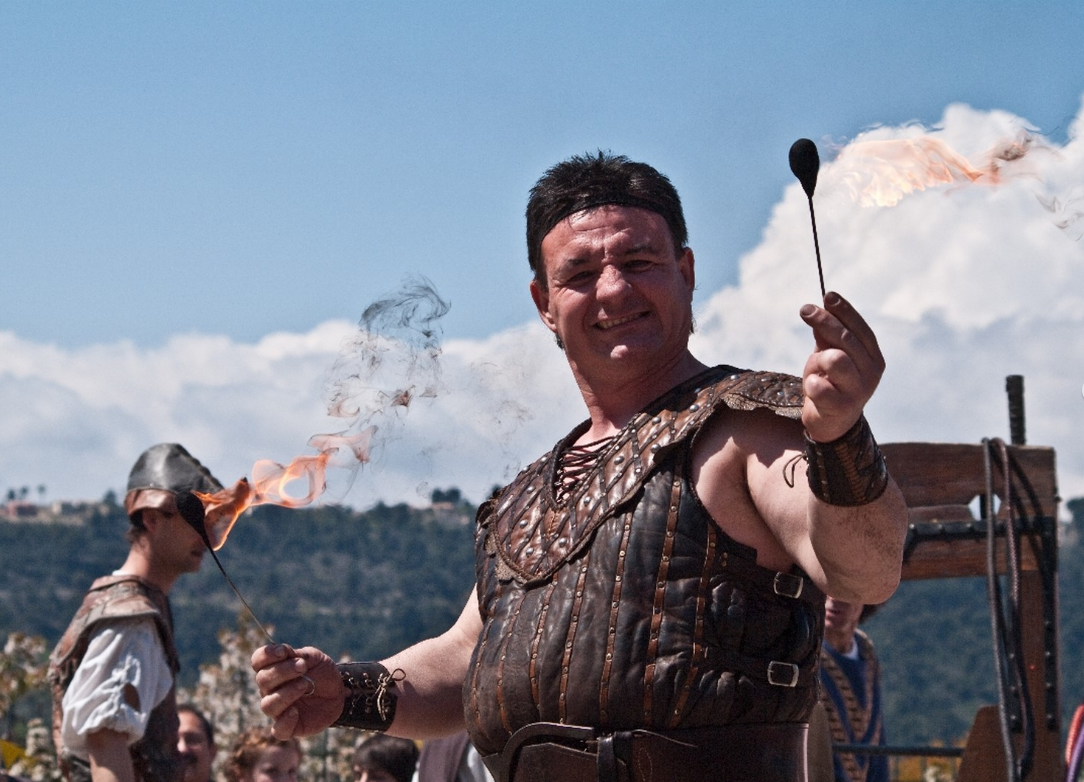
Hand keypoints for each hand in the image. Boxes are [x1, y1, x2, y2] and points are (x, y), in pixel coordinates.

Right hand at [251, 644, 342, 738]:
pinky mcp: (288, 727)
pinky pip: (278, 729)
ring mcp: (278, 709)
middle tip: (302, 667)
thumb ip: (300, 655)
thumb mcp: (315, 658)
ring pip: (268, 704)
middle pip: (263, 680)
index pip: (258, 661)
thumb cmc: (322, 673)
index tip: (284, 651)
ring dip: (285, 693)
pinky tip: (296, 711)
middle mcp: (270, 690)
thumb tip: (284, 653)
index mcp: (273, 669)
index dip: (266, 655)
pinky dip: (285, 721)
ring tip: (305, 685)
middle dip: (282, 671)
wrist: (339, 692)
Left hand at [799, 291, 884, 441]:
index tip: (827, 295)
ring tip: (815, 372)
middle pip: (846, 339)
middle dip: (823, 321)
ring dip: (817, 361)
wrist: (831, 424)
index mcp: (872, 356)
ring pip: (835, 359)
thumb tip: (819, 307)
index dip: (845, 310)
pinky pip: (819, 386)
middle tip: (804, 310)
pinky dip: (810, 383)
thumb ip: (827, 335)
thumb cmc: (831, 383)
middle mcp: (871, 372)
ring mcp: (859, 391)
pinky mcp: (842, 408)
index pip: (860, 328)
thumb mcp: (829, 355)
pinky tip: (812, 389)